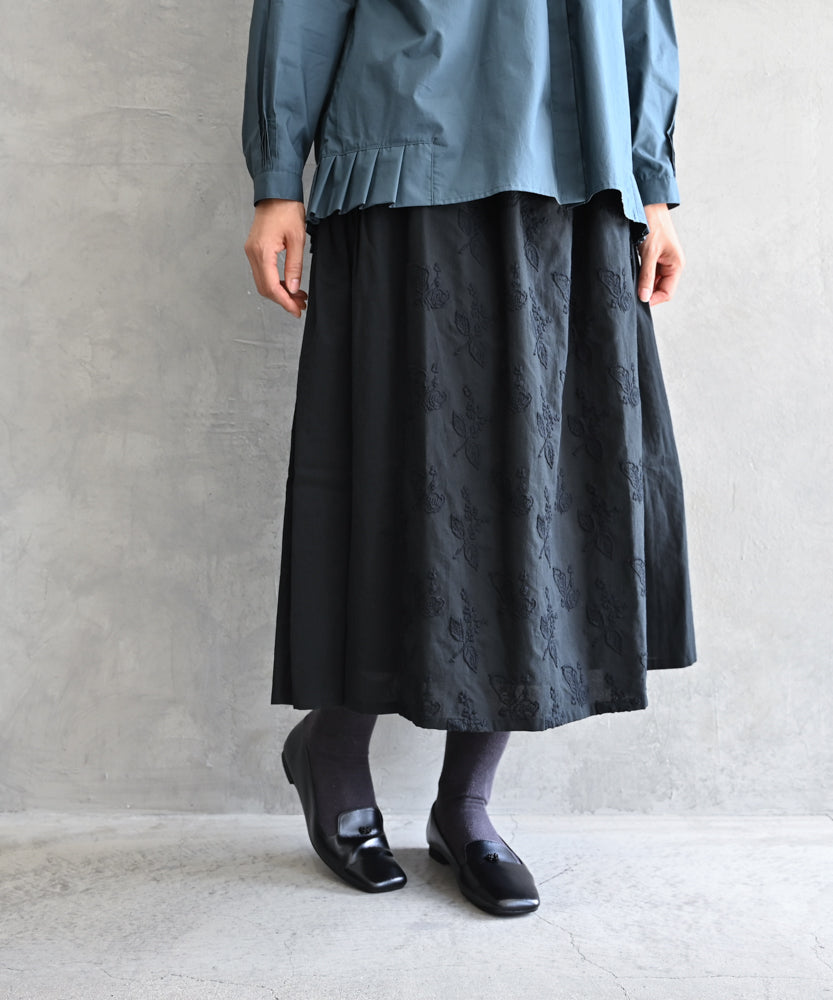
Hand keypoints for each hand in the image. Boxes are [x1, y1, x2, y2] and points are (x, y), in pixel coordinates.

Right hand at [244, 199, 307, 317]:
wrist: (276, 191)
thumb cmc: (287, 209)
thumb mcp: (297, 239)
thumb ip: (294, 266)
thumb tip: (294, 288)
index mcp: (262, 252)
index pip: (271, 287)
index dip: (285, 302)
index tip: (296, 310)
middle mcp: (252, 254)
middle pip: (265, 288)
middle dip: (283, 299)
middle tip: (300, 305)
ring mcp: (251, 252)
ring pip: (263, 282)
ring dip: (280, 292)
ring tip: (298, 296)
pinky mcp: (254, 249)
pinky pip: (263, 272)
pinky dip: (275, 282)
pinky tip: (289, 283)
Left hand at [637, 204, 684, 306]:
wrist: (648, 203)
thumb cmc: (653, 224)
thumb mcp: (649, 253)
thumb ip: (647, 276)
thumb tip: (644, 298)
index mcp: (676, 265)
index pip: (666, 293)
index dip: (653, 300)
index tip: (637, 302)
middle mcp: (670, 265)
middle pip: (659, 289)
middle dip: (646, 293)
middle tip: (629, 295)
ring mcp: (661, 260)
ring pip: (651, 281)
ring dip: (641, 284)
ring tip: (628, 285)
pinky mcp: (652, 256)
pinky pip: (646, 272)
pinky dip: (638, 276)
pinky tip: (629, 275)